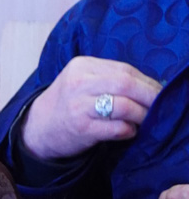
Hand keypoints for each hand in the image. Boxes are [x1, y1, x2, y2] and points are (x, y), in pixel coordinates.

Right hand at [20, 57, 160, 160]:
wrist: (39, 127)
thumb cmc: (68, 103)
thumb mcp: (82, 80)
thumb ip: (109, 78)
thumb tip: (150, 85)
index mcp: (82, 66)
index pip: (124, 70)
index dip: (146, 81)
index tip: (158, 91)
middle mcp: (79, 83)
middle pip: (126, 84)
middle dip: (149, 96)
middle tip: (159, 106)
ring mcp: (79, 106)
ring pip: (123, 106)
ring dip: (141, 114)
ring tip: (144, 120)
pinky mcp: (81, 128)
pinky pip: (116, 128)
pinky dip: (128, 130)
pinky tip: (129, 131)